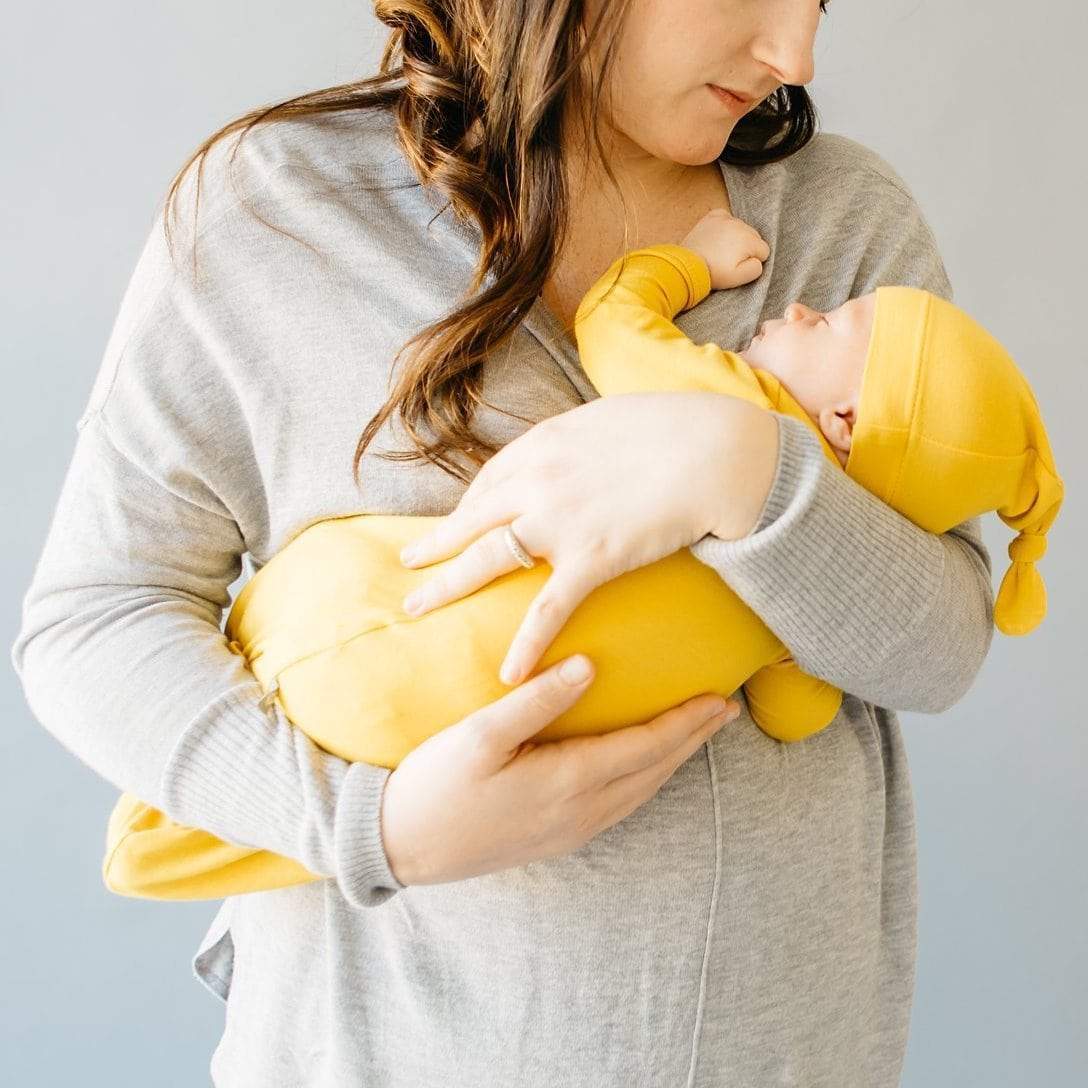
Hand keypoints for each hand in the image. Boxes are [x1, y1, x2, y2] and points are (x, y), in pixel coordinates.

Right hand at [379, 653, 741, 885]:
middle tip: (724, 710)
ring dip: (673, 760)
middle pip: (654, 771)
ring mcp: (572, 830)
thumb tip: (589, 666)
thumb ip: (537, 700)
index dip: (685, 722)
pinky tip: (644, 765)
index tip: (718, 697)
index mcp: (568, 781)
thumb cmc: (437, 784)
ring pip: (641, 791)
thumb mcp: (480, 734)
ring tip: (694, 733)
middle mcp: (581, 812)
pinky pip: (621, 805)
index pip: (646, 748)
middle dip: (692, 739)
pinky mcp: (557, 838)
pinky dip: (646, 778)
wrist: (402, 847)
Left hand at [398, 392, 776, 686]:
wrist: (717, 451)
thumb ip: (577, 442)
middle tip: (407, 565)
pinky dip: (526, 642)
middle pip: (471, 519)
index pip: (489, 481)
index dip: (466, 507)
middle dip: (434, 545)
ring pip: (488, 559)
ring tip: (417, 608)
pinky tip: (508, 672)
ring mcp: (559, 521)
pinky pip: (548, 608)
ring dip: (447, 585)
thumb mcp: (608, 420)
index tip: (453, 525)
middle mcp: (537, 480)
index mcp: (543, 444)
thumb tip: (571, 452)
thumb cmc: (675, 428)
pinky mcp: (591, 558)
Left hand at [680, 208, 769, 289]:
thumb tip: (758, 260)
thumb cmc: (714, 273)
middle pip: (754, 237)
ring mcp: (726, 219)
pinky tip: (718, 237)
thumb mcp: (739, 278)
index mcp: (750, 240)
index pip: (764, 250)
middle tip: (729, 260)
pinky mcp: (713, 217)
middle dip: (746, 248)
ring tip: (721, 251)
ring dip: (736, 237)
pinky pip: (726, 217)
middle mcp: (740, 225)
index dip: (753, 261)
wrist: (688, 266)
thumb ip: (756, 268)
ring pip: (741, 227)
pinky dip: (724, 225)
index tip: (739, 266)